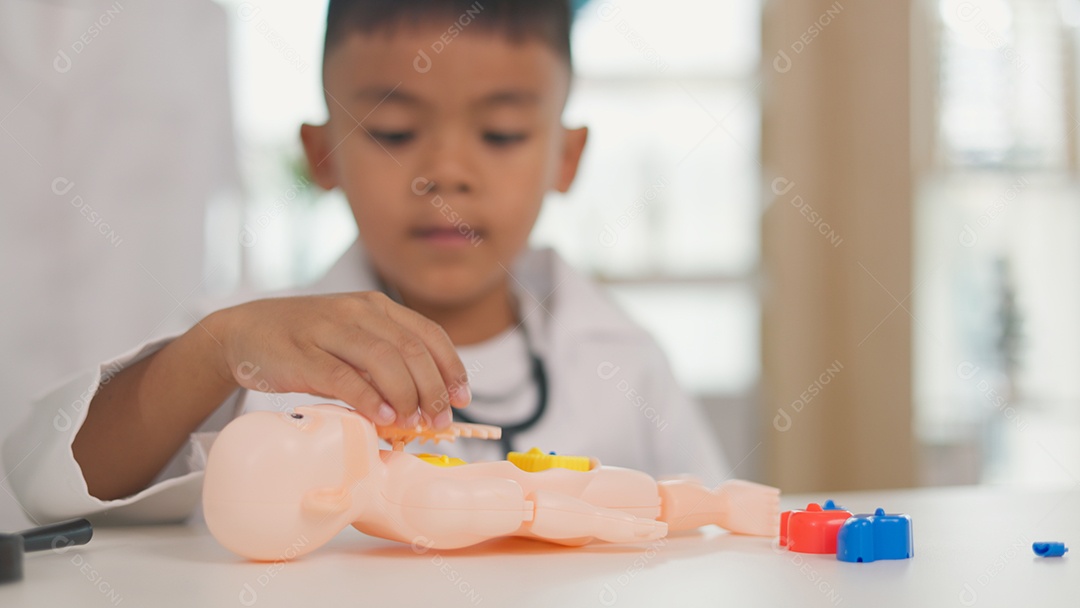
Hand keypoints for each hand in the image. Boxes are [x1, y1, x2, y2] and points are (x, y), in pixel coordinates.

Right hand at [207, 292, 469, 427]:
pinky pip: (343, 378)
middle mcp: (357, 312)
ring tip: (414, 423)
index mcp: (376, 306)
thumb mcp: (352, 340)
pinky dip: (369, 400)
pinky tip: (383, 419)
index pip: (428, 334)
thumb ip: (384, 363)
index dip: (451, 368)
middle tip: (440, 420)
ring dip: (406, 396)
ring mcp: (328, 330)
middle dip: (433, 389)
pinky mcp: (301, 355)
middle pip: (411, 350)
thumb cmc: (306, 341)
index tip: (462, 398)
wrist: (243, 331)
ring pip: (383, 360)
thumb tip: (425, 404)